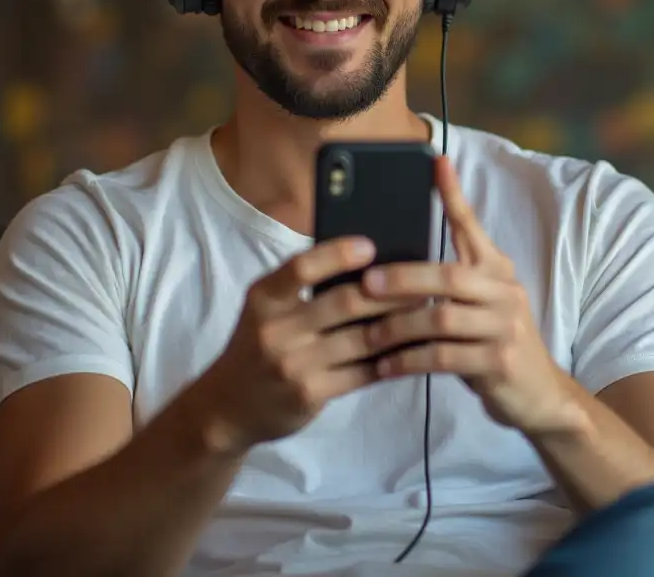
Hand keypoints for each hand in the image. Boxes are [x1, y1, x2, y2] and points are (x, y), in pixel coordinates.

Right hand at [194, 236, 421, 453]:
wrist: (227, 407)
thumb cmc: (258, 346)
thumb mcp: (265, 311)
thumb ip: (301, 289)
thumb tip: (366, 264)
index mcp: (264, 298)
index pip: (302, 267)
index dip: (338, 255)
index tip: (371, 246)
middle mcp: (275, 329)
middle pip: (345, 303)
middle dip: (390, 293)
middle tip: (423, 282)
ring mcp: (292, 364)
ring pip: (361, 339)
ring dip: (399, 326)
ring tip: (426, 314)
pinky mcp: (309, 394)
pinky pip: (361, 373)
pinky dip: (390, 361)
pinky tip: (411, 351)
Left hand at [359, 156, 579, 436]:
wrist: (539, 394)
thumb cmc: (493, 342)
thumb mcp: (480, 304)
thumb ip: (450, 281)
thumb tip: (392, 265)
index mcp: (496, 270)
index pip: (472, 226)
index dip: (454, 195)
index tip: (436, 162)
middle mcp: (504, 291)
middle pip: (449, 276)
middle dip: (403, 278)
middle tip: (365, 284)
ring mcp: (505, 327)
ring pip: (442, 318)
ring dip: (398, 326)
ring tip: (367, 334)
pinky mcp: (499, 363)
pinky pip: (445, 357)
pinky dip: (410, 361)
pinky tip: (385, 365)